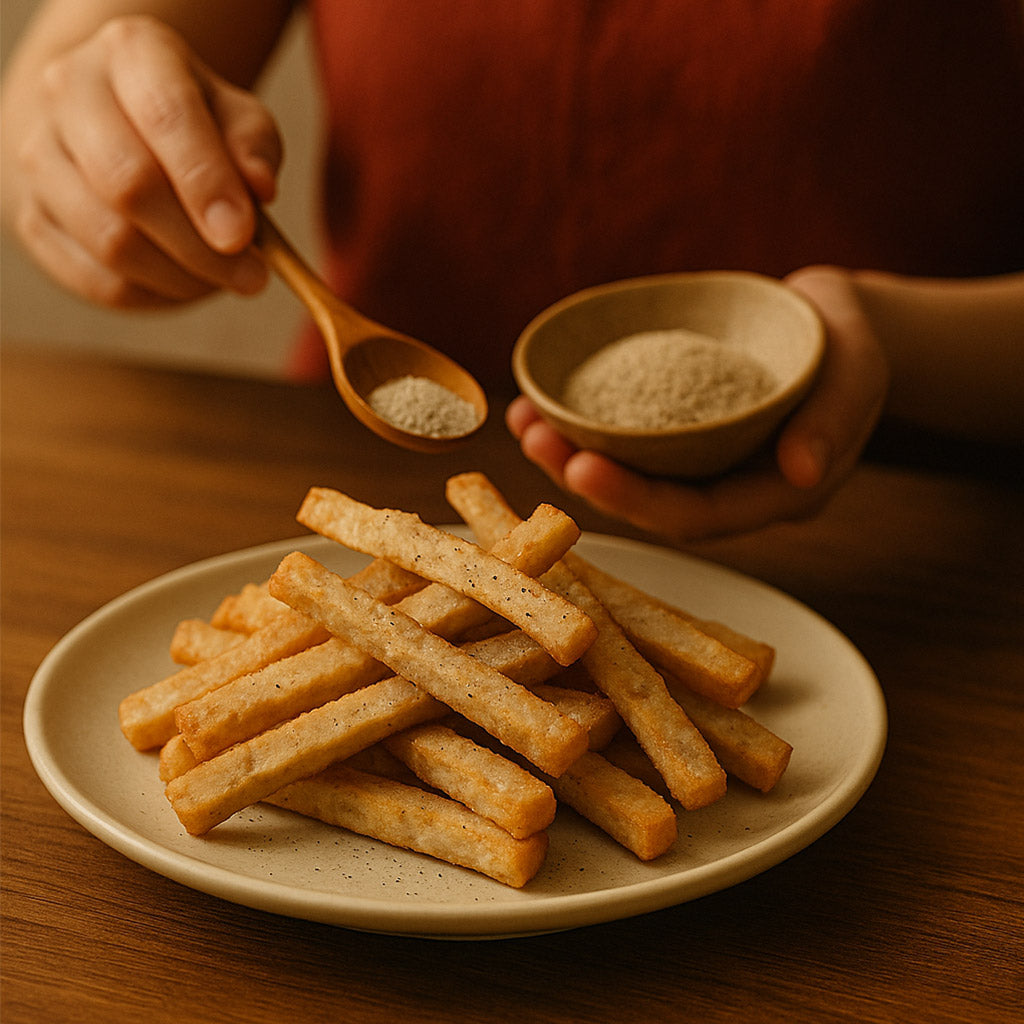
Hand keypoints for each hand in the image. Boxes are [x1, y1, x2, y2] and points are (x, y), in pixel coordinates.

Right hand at [4, 15, 280, 308]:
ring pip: (110, 241)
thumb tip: (258, 187)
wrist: (116, 133)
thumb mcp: (238, 120)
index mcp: (131, 52)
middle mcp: (70, 92)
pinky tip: (185, 285)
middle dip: (200, 246)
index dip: (207, 183)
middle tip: (252, 276)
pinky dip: (152, 295)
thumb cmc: (194, 128)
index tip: (244, 236)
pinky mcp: (33, 218)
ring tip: (224, 280)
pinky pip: (96, 280)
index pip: (167, 115)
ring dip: (181, 277)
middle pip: (130, 185)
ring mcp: (39, 156)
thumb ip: (253, 148)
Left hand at [507, 265, 889, 542]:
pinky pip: (623, 442)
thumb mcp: (859, 369)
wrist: (833, 325)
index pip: (696, 515)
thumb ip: (835, 418)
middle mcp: (728, 492)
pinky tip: (537, 402)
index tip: (581, 468)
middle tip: (534, 438)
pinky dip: (579, 426)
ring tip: (522, 421)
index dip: (636, 499)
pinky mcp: (677, 436)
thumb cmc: (851, 344)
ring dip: (567, 454)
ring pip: (627, 476)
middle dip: (583, 477)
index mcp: (773, 496)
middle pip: (647, 503)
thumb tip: (802, 471)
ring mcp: (699, 467)